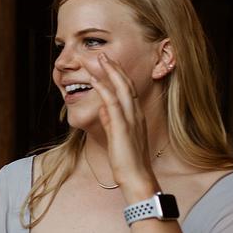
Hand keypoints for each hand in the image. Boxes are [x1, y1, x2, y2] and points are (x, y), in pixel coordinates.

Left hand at [83, 52, 157, 201]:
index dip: (118, 75)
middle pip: (126, 84)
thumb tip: (103, 108)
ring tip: (99, 59)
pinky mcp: (122, 127)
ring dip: (109, 72)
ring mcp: (131, 119)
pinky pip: (113, 103)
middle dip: (114, 68)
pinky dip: (104, 90)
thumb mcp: (118, 136)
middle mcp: (136, 114)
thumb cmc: (127, 160)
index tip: (108, 64)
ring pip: (121, 89)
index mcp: (136, 116)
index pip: (128, 90)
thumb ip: (112, 121)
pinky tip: (95, 80)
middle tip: (103, 54)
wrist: (137, 177)